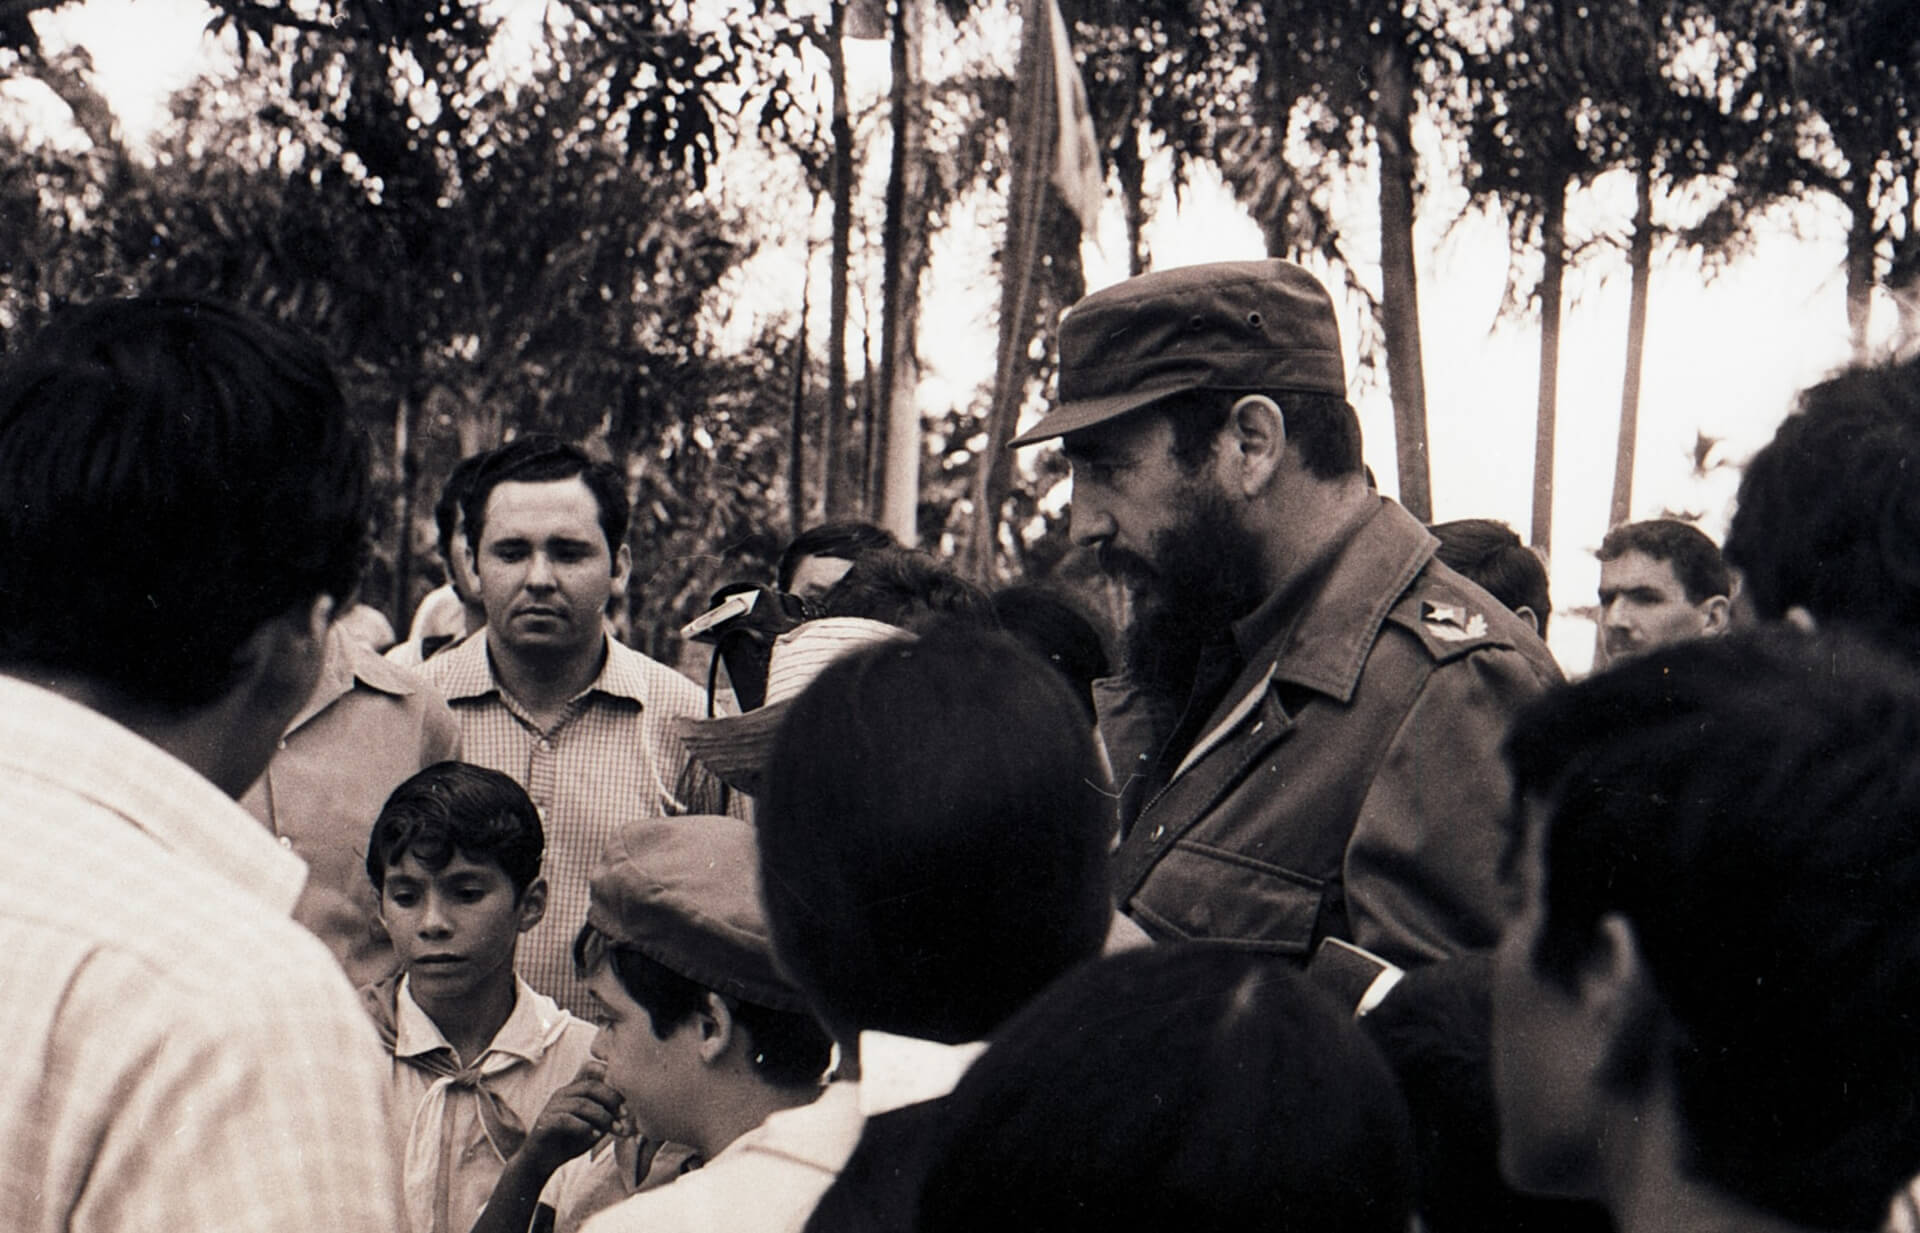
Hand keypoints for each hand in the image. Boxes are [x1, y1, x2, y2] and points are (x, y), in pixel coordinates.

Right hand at [518, 1058, 626, 1174]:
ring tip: (614, 1130)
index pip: (590, 1068)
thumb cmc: (571, 1140)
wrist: (542, 1160)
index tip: (626, 1095)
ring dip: (602, 1117)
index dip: (609, 1074)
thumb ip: (607, 1115)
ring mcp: (552, 1106)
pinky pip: (565, 1119)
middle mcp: (563, 1093)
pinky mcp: (544, 1122)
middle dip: (612, 1100)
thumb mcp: (594, 1126)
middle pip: (591, 1086)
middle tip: (625, 1115)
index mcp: (575, 1089)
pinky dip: (583, 1127)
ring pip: (581, 1103)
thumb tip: (629, 1112)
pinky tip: (595, 1136)